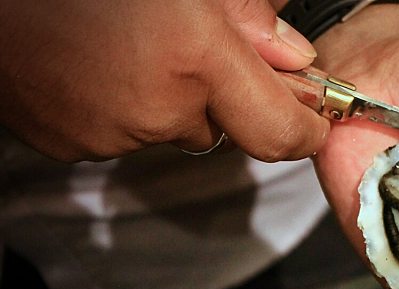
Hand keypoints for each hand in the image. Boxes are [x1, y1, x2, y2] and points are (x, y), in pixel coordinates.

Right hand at [0, 0, 328, 161]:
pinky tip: (97, 67)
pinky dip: (122, 110)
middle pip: (222, 129)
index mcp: (194, 57)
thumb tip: (294, 57)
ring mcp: (110, 132)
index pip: (280, 132)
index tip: (311, 123)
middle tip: (183, 50)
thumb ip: (247, 19)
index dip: (304, 131)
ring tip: (124, 48)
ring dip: (166, 101)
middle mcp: (157, 106)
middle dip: (218, 98)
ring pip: (171, 129)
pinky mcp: (71, 144)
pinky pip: (123, 135)